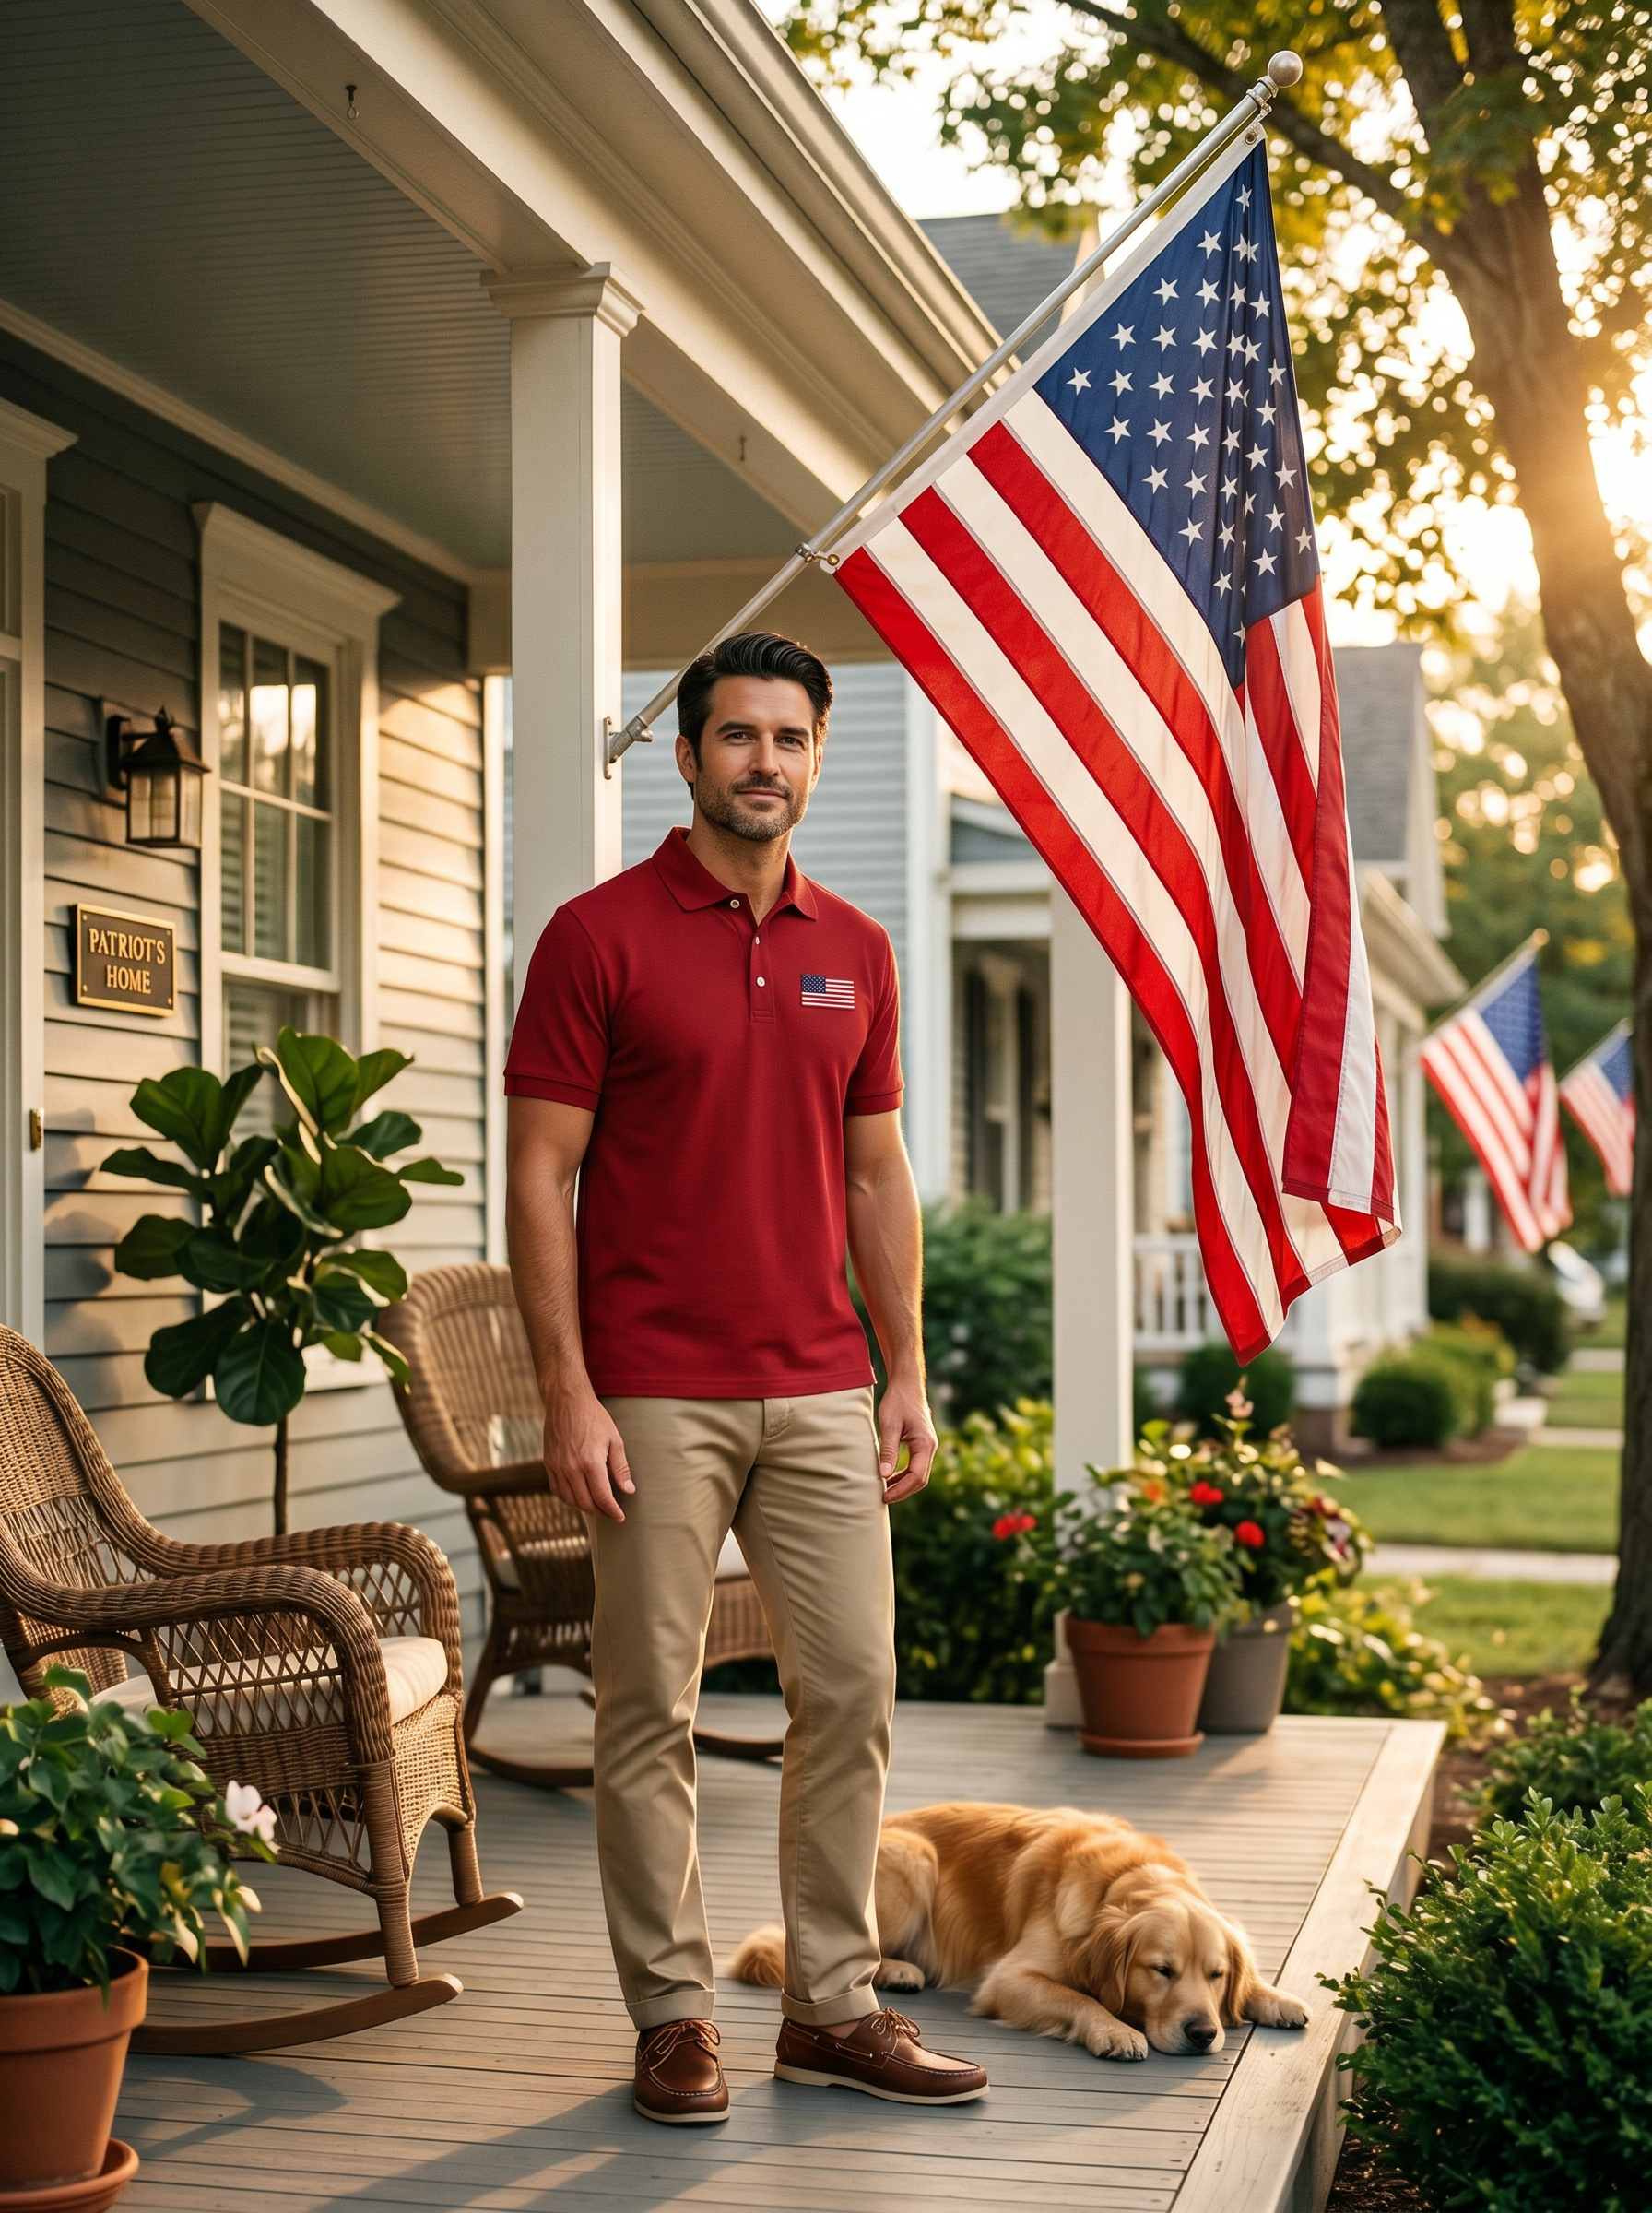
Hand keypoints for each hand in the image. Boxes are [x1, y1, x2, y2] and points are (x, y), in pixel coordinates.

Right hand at [542, 1384, 633, 1521]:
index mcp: (591, 1462)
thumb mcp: (614, 1440)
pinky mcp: (549, 1464)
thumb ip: (621, 1468)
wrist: (567, 1402)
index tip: (620, 1517)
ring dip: (584, 1509)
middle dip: (600, 1512)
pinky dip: (568, 1499)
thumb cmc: (595, 1418)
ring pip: (570, 1500)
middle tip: (611, 1514)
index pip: (602, 1497)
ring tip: (597, 1508)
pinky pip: (557, 1490)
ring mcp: (557, 1467)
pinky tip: (578, 1498)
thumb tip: (628, 1491)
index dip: (612, 1511)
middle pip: (585, 1503)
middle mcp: (571, 1468)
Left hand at [877, 1374, 936, 1504]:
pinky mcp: (922, 1443)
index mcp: (925, 1444)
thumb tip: (884, 1475)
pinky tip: (890, 1477)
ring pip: (919, 1474)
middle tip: (883, 1498)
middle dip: (903, 1492)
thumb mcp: (889, 1424)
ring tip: (885, 1491)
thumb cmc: (897, 1400)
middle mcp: (930, 1447)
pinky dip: (905, 1475)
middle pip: (921, 1480)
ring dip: (904, 1485)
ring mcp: (928, 1445)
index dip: (901, 1490)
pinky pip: (916, 1465)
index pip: (916, 1476)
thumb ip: (888, 1450)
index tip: (884, 1497)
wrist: (907, 1383)